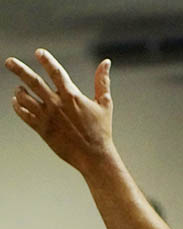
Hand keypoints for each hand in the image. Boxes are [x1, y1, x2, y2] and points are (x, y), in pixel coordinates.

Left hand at [6, 50, 115, 172]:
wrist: (94, 156)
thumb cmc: (102, 130)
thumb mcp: (104, 103)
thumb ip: (102, 81)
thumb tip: (106, 62)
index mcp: (72, 96)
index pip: (56, 72)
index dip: (47, 60)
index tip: (39, 52)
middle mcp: (57, 104)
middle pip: (33, 82)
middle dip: (19, 69)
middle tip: (9, 61)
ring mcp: (47, 116)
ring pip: (24, 97)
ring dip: (19, 90)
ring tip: (19, 87)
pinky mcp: (41, 128)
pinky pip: (23, 113)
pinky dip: (17, 105)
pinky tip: (16, 101)